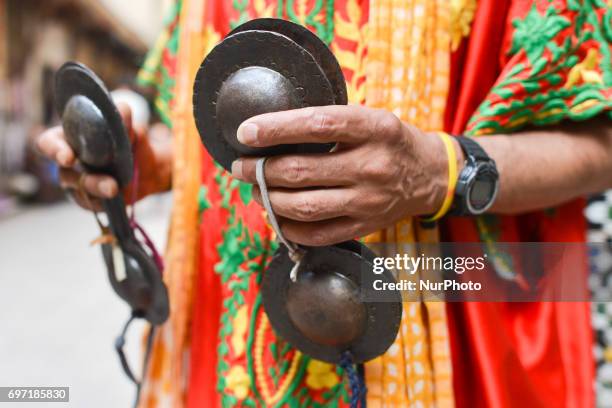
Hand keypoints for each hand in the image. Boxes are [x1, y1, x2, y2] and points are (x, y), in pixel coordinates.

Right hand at [35, 104, 172, 210]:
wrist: (150, 169)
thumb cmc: (132, 143)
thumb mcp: (131, 130)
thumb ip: (125, 122)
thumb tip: (124, 109)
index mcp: (70, 139)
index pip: (49, 142)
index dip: (53, 149)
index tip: (67, 156)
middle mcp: (69, 163)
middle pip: (62, 170)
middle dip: (77, 176)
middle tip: (80, 169)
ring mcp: (78, 184)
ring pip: (80, 188)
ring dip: (96, 186)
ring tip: (114, 187)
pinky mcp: (90, 201)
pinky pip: (92, 203)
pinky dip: (103, 199)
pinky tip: (116, 196)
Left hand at [231, 105, 452, 245]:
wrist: (430, 176)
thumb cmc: (391, 141)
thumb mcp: (371, 117)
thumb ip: (330, 122)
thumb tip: (271, 130)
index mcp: (375, 129)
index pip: (317, 125)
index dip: (276, 128)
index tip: (245, 132)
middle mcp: (372, 166)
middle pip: (301, 171)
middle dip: (260, 170)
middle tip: (241, 166)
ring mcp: (369, 202)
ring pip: (304, 207)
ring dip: (269, 199)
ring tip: (254, 189)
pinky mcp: (365, 227)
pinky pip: (317, 234)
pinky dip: (288, 227)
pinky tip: (276, 213)